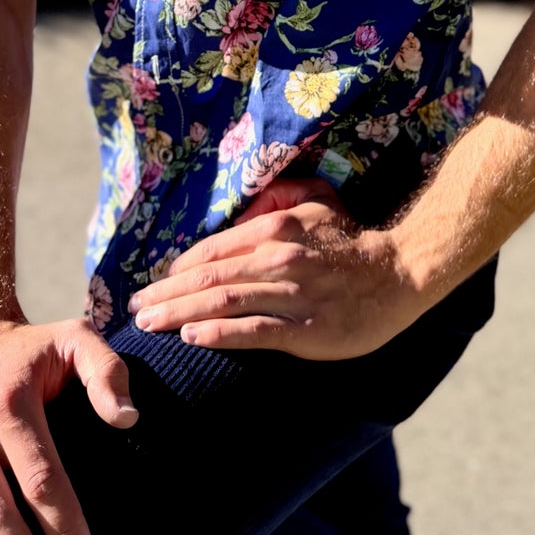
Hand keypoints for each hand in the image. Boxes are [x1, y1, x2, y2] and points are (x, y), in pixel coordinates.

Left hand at [125, 176, 424, 356]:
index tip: (153, 285)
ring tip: (149, 325)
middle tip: (134, 312)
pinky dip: (218, 334)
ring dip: (179, 313)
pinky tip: (191, 338)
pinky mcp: (307, 330)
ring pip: (223, 302)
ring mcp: (292, 294)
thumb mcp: (316, 201)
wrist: (400, 274)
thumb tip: (244, 206)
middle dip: (165, 294)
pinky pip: (254, 331)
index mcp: (275, 227)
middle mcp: (278, 257)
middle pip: (208, 277)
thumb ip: (278, 196)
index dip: (176, 269)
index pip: (212, 250)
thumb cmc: (351, 240)